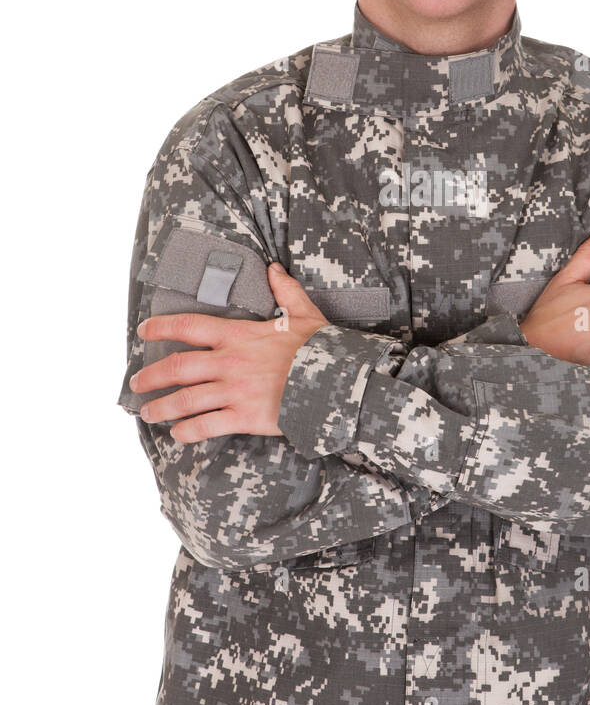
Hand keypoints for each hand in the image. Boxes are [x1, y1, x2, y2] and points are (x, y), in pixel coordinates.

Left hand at [129, 263, 328, 441]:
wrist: (339, 382)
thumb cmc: (321, 349)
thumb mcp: (304, 314)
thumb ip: (285, 291)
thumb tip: (274, 269)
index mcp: (239, 335)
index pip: (188, 326)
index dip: (160, 327)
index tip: (143, 332)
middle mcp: (230, 362)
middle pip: (176, 367)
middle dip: (150, 376)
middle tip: (135, 383)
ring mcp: (235, 391)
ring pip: (184, 400)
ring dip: (160, 407)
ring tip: (147, 412)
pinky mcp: (245, 417)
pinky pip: (206, 426)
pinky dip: (187, 432)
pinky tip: (178, 434)